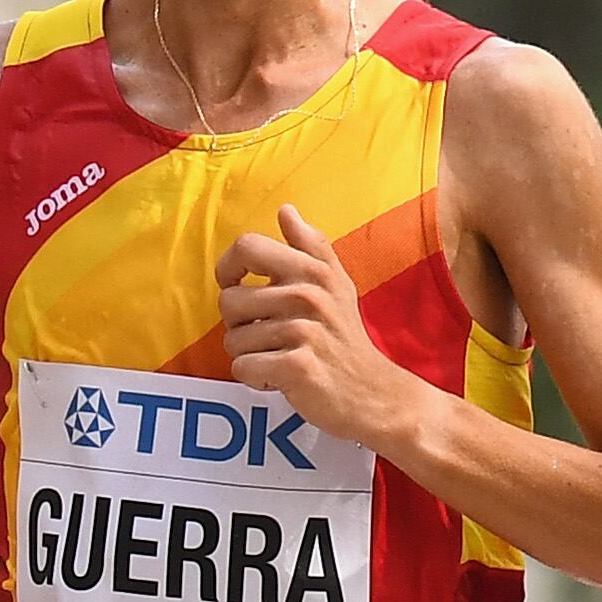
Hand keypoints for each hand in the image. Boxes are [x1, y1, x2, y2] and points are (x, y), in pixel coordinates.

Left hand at [217, 204, 436, 457]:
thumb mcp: (335, 284)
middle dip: (239, 325)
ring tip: (279, 357)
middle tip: (269, 336)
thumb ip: (309, 245)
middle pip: (229, 300)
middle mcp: (308, 295)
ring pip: (233, 340)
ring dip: (249, 355)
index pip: (246, 246)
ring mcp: (303, 331)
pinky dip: (255, 378)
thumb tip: (286, 210)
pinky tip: (280, 377)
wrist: (372, 391)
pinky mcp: (297, 367)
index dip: (229, 268)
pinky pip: (243, 368)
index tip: (239, 287)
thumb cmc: (344, 336)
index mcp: (312, 270)